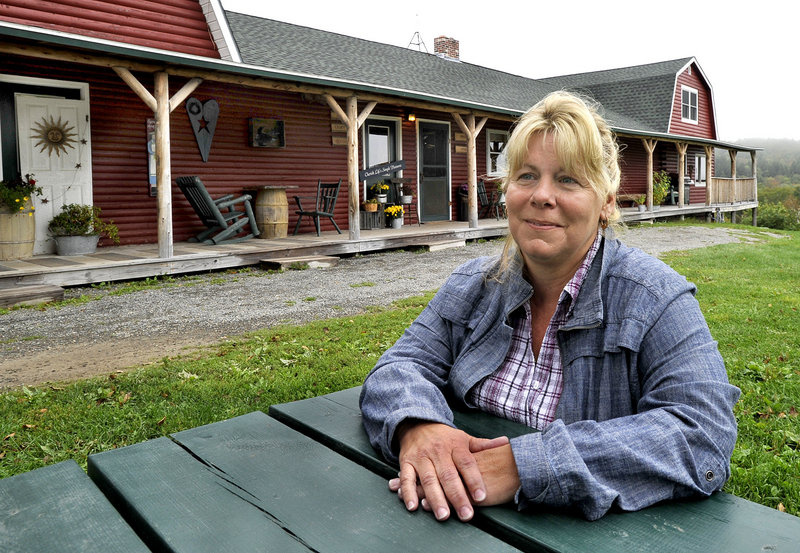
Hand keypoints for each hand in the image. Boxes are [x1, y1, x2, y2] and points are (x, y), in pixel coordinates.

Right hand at [391, 421, 508, 521]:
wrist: (417, 424)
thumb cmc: (445, 437)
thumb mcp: (464, 438)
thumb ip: (483, 445)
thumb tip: (506, 442)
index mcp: (455, 445)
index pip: (466, 463)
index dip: (474, 480)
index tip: (481, 496)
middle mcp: (438, 451)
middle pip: (448, 475)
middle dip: (457, 496)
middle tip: (465, 514)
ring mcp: (421, 457)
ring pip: (428, 479)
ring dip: (435, 498)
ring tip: (443, 515)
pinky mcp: (406, 462)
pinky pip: (406, 478)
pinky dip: (408, 492)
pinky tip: (413, 506)